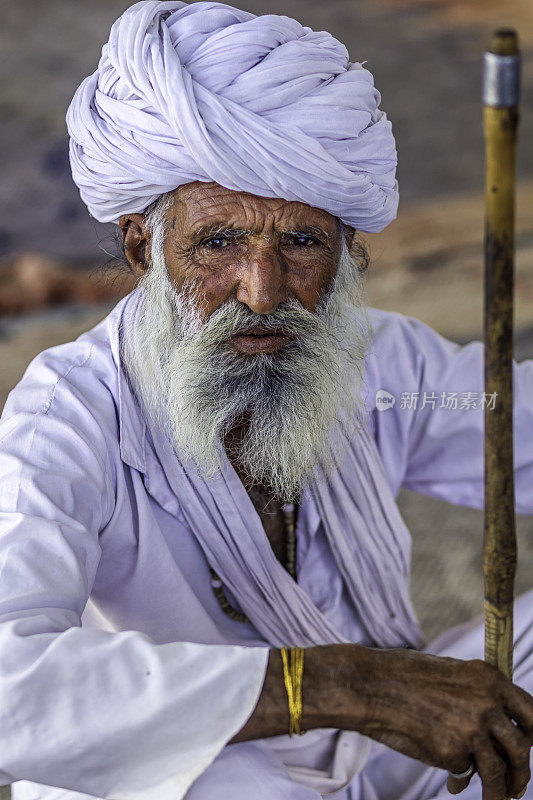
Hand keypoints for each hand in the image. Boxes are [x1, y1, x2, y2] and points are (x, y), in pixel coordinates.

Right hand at [340, 647, 532, 799]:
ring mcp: (471, 728)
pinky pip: (463, 771)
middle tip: (516, 788)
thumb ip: (477, 697)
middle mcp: (487, 703)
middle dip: (522, 774)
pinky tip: (451, 782)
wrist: (371, 685)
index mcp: (489, 678)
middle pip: (522, 749)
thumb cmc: (403, 676)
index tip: (530, 748)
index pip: (531, 712)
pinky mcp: (452, 751)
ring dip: (499, 792)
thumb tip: (496, 733)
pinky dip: (460, 779)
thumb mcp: (451, 675)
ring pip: (498, 772)